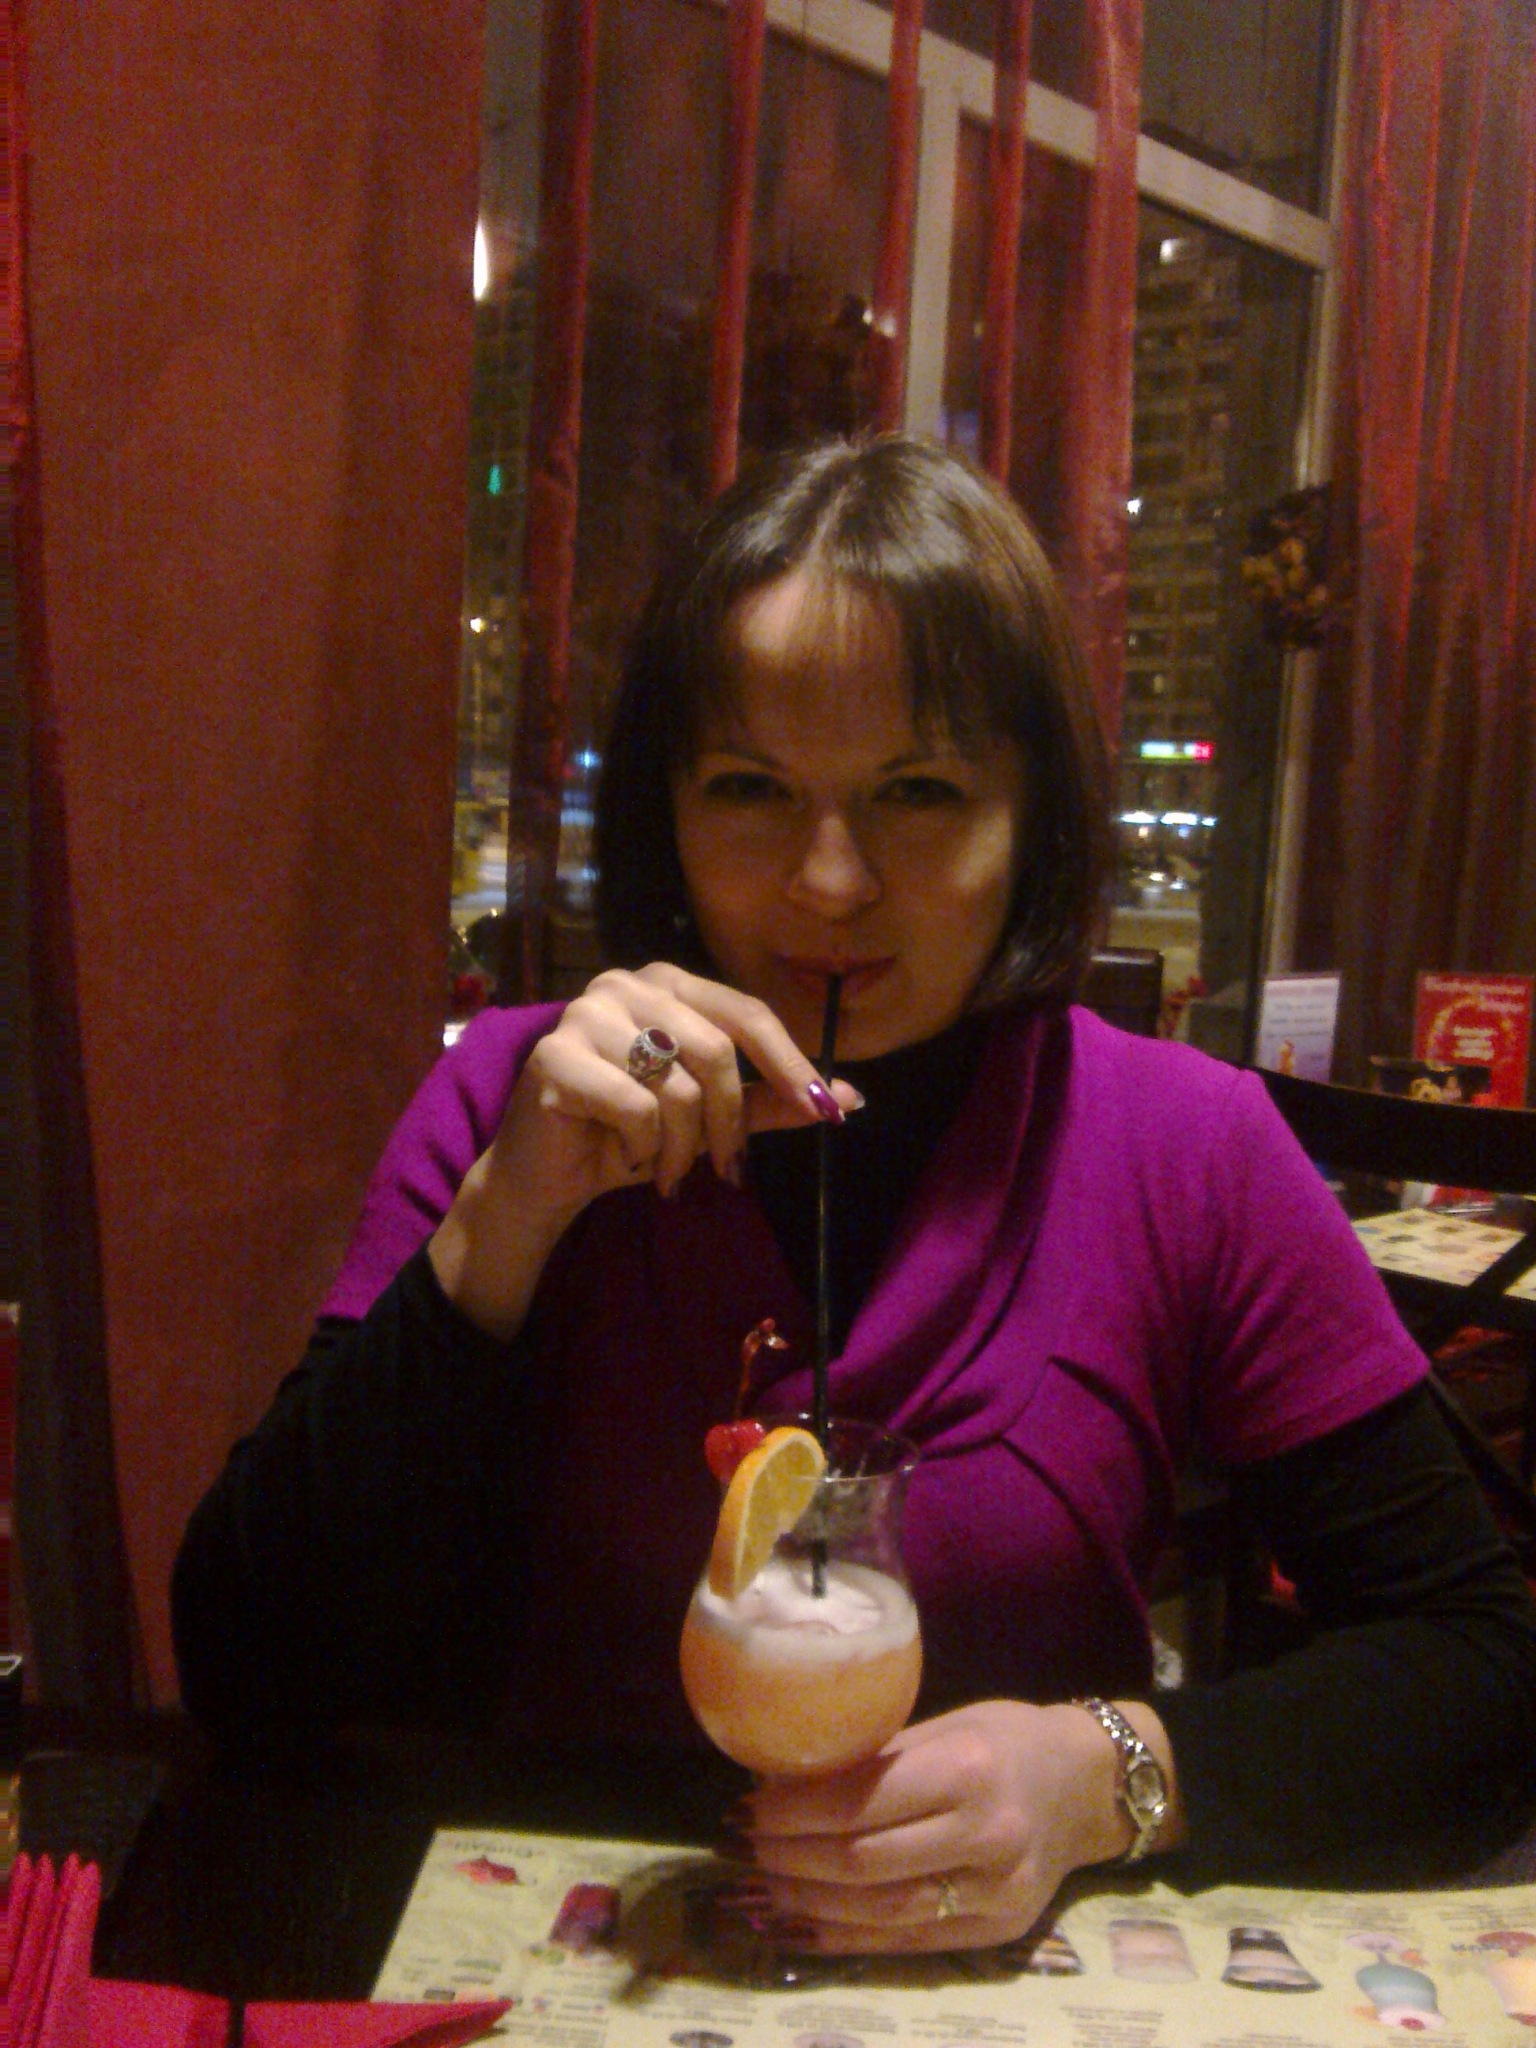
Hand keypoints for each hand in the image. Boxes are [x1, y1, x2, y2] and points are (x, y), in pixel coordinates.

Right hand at [430, 964, 861, 1338]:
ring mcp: (585, 1014)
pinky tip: (628, 1159)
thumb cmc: (631, 1137)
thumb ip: (771, 1102)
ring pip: (678, 1085)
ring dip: (685, 1147)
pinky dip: (645, 1148)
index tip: (826, 1109)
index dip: (790, 1063)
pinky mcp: (554, 1056)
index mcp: (668, 984)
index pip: (746, 1013)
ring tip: (668, 1171)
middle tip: (730, 1170)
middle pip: (716, 1050)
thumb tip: (850, 1098)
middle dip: (731, 1123)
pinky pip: (636, 1107)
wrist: (549, 1177)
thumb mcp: (712, 1119)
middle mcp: (625, 984)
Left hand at [733, 1700, 1177, 1954]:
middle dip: (793, 1857)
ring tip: (767, 1884)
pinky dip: (848, 1937)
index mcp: (966, 1768)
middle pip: (864, 1862)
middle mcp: (985, 1834)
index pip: (862, 1802)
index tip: (751, 1805)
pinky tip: (806, 1923)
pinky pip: (908, 1944)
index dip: (796, 1810)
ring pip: (881, 1911)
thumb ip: (878, 1758)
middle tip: (749, 1845)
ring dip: (811, 1901)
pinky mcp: (997, 1934)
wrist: (1087, 1787)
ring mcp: (995, 1893)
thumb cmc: (1005, 1740)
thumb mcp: (945, 1725)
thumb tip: (787, 1778)